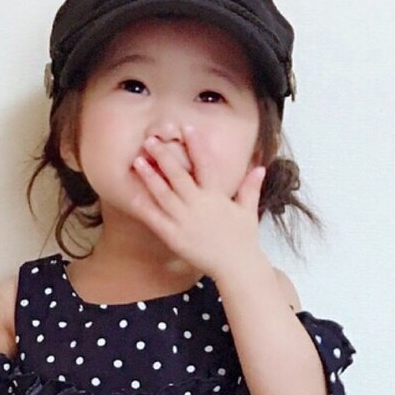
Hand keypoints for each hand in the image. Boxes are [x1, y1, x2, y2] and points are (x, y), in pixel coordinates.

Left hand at [130, 129, 267, 284]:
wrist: (237, 267)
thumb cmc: (244, 241)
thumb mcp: (248, 211)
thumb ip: (250, 187)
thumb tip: (260, 167)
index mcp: (216, 196)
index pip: (205, 164)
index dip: (196, 145)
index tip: (186, 128)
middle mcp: (199, 204)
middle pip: (178, 175)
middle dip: (164, 156)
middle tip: (150, 140)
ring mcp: (185, 220)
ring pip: (163, 193)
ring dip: (150, 176)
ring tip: (137, 161)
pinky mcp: (175, 236)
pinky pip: (156, 219)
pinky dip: (144, 207)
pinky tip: (133, 195)